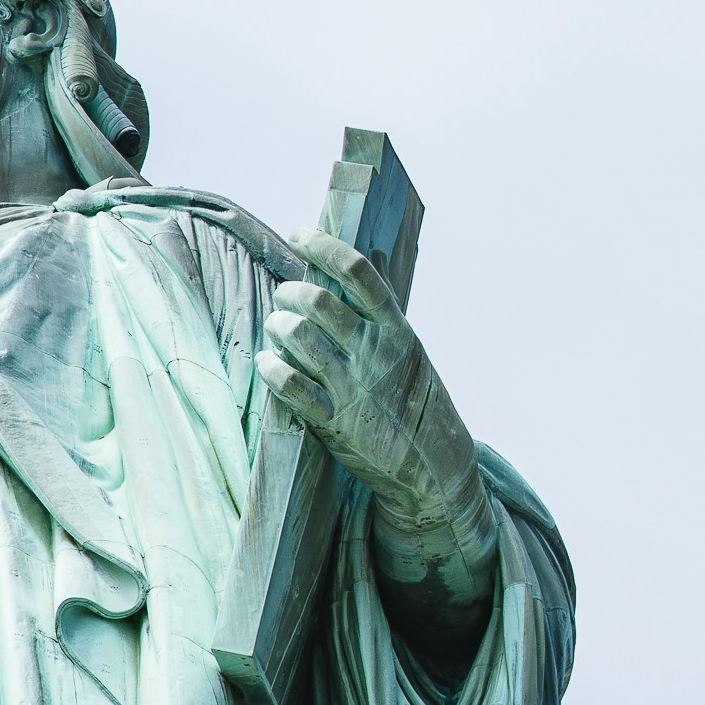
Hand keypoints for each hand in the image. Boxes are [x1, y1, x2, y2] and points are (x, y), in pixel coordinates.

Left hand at [259, 236, 496, 650]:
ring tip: (277, 328)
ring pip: (298, 336)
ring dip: (278, 326)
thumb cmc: (418, 403)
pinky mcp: (333, 423)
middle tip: (286, 297)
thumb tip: (360, 266)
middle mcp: (375, 354)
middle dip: (291, 292)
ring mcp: (353, 388)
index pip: (357, 272)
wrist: (434, 468)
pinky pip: (289, 385)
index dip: (323, 246)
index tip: (299, 235)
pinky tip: (270, 363)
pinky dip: (272, 367)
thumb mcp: (411, 353)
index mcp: (397, 331)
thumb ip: (382, 317)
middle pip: (318, 302)